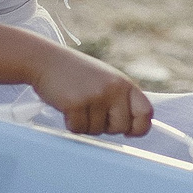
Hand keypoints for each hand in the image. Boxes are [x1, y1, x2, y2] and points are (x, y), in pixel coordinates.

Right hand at [28, 42, 154, 137]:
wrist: (47, 61)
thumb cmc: (78, 73)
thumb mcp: (107, 79)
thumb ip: (121, 99)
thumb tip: (134, 128)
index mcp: (124, 83)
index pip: (145, 112)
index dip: (140, 127)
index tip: (129, 131)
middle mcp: (113, 89)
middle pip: (120, 127)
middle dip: (107, 127)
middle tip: (92, 112)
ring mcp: (95, 96)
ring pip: (97, 131)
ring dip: (86, 123)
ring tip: (78, 103)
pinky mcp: (76, 104)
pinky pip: (79, 129)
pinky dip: (72, 124)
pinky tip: (67, 107)